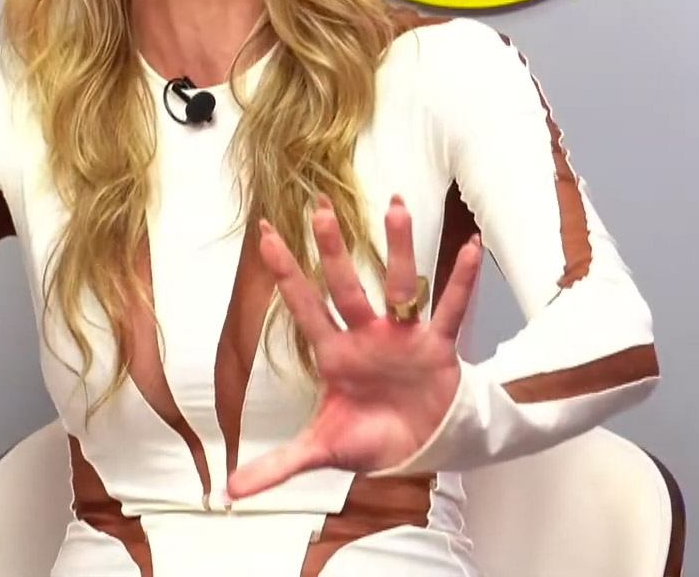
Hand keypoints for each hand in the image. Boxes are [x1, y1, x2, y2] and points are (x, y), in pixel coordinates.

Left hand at [226, 194, 480, 499]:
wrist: (418, 448)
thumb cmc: (366, 437)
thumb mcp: (321, 451)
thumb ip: (278, 465)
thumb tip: (229, 492)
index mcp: (334, 354)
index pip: (304, 307)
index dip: (286, 274)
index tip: (265, 235)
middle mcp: (365, 335)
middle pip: (345, 287)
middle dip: (333, 251)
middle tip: (319, 209)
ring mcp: (402, 337)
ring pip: (398, 285)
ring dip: (399, 248)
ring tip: (394, 206)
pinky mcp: (437, 348)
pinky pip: (450, 310)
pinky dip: (461, 281)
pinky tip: (469, 246)